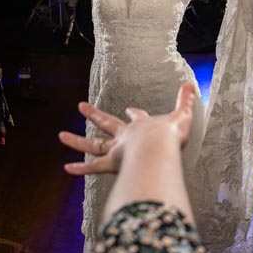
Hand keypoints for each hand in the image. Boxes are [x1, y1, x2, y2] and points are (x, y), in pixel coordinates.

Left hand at [59, 83, 195, 174]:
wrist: (158, 147)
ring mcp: (117, 149)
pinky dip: (80, 169)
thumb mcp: (182, 116)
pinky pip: (93, 167)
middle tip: (81, 106)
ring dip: (76, 141)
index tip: (129, 109)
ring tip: (61, 136)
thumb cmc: (170, 135)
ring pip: (93, 145)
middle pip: (107, 123)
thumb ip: (186, 101)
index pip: (136, 117)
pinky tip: (67, 168)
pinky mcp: (112, 163)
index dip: (134, 113)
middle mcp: (125, 136)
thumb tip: (191, 84)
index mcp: (141, 126)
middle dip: (95, 115)